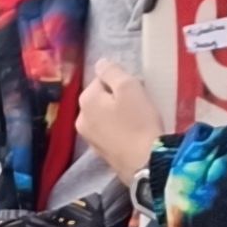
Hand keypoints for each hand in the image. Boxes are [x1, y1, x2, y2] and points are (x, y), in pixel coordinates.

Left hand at [75, 60, 160, 187]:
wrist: (146, 163)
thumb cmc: (139, 122)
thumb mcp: (129, 87)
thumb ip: (112, 71)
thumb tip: (101, 63)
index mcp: (86, 100)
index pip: (102, 78)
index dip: (121, 81)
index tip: (137, 90)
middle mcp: (81, 118)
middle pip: (101, 98)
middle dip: (118, 97)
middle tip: (139, 104)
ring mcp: (89, 138)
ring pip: (105, 115)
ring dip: (118, 113)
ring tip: (137, 119)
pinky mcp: (100, 153)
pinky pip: (109, 132)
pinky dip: (119, 129)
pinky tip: (133, 134)